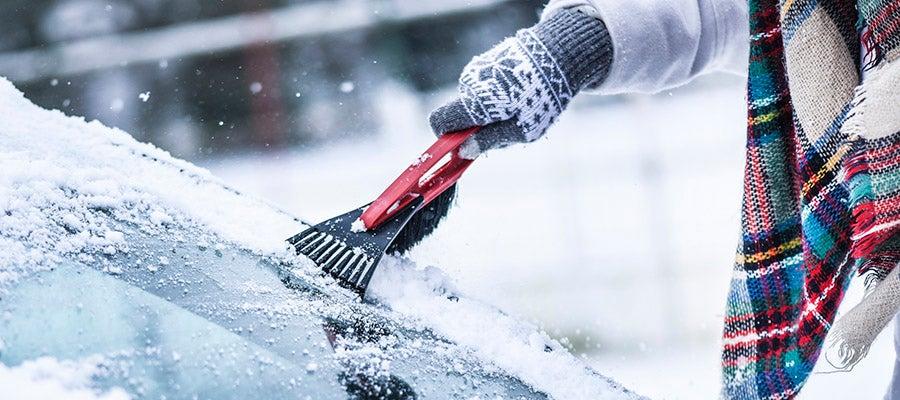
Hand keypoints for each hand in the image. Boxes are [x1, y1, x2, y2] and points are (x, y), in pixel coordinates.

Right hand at [429, 8, 611, 157]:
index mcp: (474, 102)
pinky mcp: (486, 61)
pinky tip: (520, 91)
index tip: (463, 145)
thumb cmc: (542, 98)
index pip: (439, 122)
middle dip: (477, 126)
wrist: (559, 54)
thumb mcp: (521, 130)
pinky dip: (497, 95)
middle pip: (460, 114)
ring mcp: (476, 69)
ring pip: (474, 101)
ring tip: (520, 106)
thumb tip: (463, 151)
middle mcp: (469, 83)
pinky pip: (483, 87)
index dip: (446, 137)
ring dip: (490, 110)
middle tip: (508, 127)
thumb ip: (489, 141)